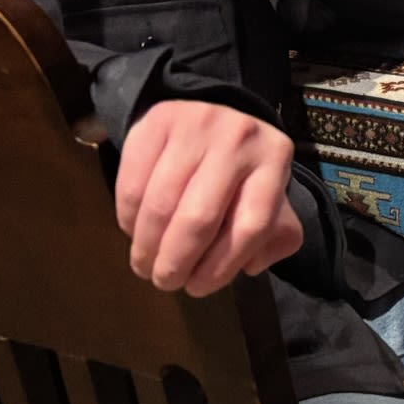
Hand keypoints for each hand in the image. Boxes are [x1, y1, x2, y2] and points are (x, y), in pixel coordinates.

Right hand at [116, 100, 303, 296]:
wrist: (209, 115)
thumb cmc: (239, 172)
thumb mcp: (270, 197)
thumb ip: (274, 236)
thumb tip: (251, 264)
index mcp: (275, 158)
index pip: (252, 225)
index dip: (221, 266)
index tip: (199, 288)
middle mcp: (240, 136)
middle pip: (200, 219)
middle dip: (176, 263)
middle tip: (165, 282)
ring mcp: (197, 124)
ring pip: (161, 205)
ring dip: (148, 247)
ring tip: (146, 264)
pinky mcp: (156, 122)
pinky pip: (133, 185)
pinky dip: (128, 219)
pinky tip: (135, 230)